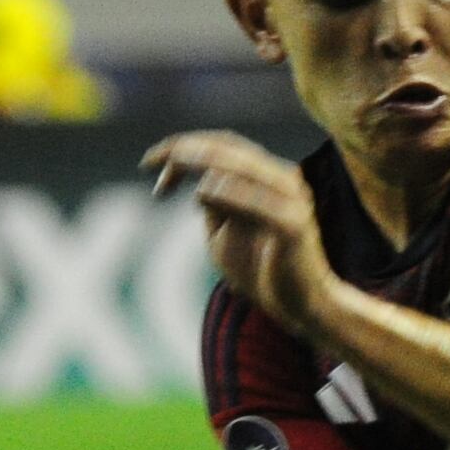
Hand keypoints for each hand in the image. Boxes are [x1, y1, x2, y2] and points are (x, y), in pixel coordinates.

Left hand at [148, 132, 336, 339]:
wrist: (301, 305)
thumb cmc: (260, 269)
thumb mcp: (224, 230)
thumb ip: (212, 203)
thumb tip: (195, 182)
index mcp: (270, 176)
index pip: (224, 144)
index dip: (182, 145)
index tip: (149, 165)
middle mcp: (284, 180)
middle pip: (228, 148)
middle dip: (181, 150)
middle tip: (149, 164)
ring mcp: (291, 200)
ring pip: (241, 165)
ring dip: (198, 165)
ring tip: (166, 180)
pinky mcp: (293, 226)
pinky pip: (257, 201)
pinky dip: (227, 193)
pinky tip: (200, 195)